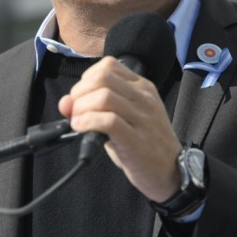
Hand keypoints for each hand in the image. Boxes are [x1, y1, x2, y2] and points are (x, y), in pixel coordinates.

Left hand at [58, 56, 181, 202]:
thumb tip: (65, 102)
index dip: (87, 78)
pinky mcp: (136, 139)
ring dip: (81, 108)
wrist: (171, 171)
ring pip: (104, 97)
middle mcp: (144, 98)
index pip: (109, 65)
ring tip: (77, 121)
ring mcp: (142, 118)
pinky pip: (107, 120)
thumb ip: (96, 107)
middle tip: (75, 110)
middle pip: (102, 78)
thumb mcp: (124, 118)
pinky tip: (82, 129)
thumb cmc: (144, 143)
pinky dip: (87, 122)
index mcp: (142, 87)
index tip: (81, 96)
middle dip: (80, 92)